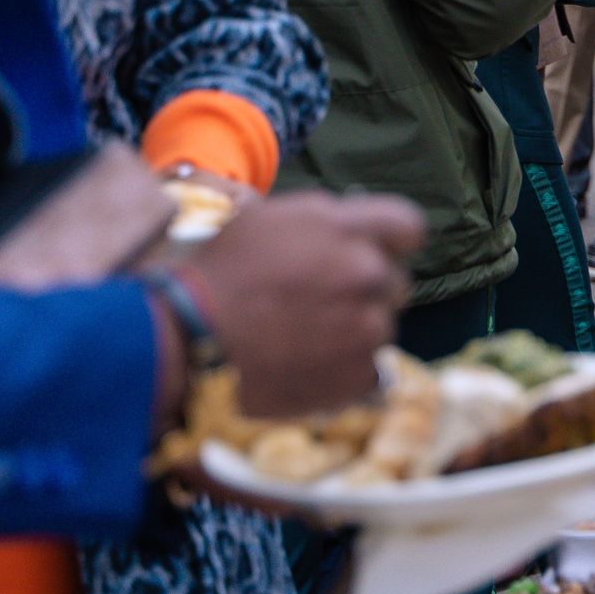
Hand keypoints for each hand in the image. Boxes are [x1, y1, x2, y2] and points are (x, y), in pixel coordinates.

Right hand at [177, 192, 420, 418]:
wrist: (186, 338)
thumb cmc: (217, 274)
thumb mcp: (268, 220)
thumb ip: (325, 221)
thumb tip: (353, 229)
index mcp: (346, 229)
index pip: (408, 227)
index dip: (391, 244)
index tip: (375, 255)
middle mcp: (366, 273)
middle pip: (393, 282)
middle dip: (364, 291)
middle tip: (317, 304)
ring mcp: (368, 327)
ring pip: (379, 327)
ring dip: (351, 332)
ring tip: (298, 338)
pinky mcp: (360, 373)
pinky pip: (368, 371)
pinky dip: (342, 372)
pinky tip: (302, 366)